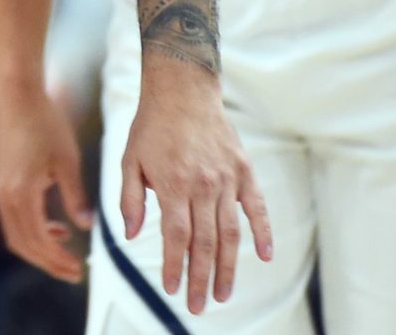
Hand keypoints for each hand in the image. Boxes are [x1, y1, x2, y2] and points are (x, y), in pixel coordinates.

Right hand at [0, 81, 93, 282]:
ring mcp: (0, 190)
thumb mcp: (67, 161)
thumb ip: (76, 197)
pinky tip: (57, 227)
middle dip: (49, 263)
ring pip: (16, 236)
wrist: (19, 97)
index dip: (59, 259)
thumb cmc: (45, 124)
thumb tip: (85, 227)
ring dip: (40, 250)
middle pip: (24, 245)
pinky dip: (32, 232)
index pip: (39, 240)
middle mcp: (5, 196)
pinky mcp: (2, 184)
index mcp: (21, 193)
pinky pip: (14, 220)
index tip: (80, 270)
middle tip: (75, 273)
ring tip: (67, 256)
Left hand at [120, 66, 271, 314]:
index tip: (172, 289)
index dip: (174, 266)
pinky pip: (258, 208)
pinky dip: (264, 233)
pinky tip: (267, 257)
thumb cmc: (151, 126)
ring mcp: (227, 179)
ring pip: (231, 232)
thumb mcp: (129, 160)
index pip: (175, 237)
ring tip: (225, 294)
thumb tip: (130, 236)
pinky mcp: (244, 171)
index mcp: (173, 185)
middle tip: (199, 305)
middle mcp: (203, 186)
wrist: (182, 90)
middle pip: (205, 243)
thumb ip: (129, 199)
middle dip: (202, 278)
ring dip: (229, 267)